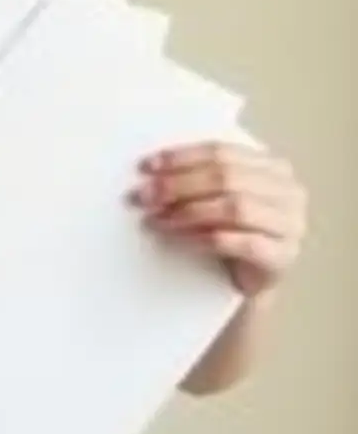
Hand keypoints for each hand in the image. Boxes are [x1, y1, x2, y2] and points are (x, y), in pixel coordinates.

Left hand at [129, 140, 307, 296]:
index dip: (181, 157)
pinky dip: (206, 238)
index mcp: (272, 166)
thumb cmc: (228, 232)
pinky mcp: (283, 257)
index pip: (221, 152)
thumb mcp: (214, 197)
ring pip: (234, 208)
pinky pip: (242, 243)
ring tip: (156, 220)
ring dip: (188, 212)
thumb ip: (196, 176)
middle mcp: (287, 191)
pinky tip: (180, 240)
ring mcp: (290, 225)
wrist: (244, 281)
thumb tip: (151, 170)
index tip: (146, 167)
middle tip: (144, 196)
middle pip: (226, 178)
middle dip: (178, 185)